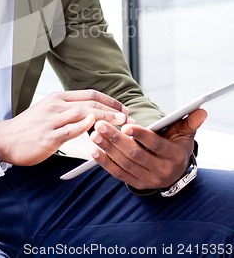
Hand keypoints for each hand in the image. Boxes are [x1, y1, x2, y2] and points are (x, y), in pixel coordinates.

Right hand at [0, 90, 128, 165]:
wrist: (5, 139)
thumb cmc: (29, 128)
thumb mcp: (49, 112)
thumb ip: (68, 111)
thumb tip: (91, 114)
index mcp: (58, 98)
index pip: (90, 94)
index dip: (109, 101)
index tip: (123, 108)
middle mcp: (56, 105)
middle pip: (90, 102)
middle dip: (112, 109)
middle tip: (128, 116)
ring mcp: (51, 120)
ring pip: (83, 113)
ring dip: (105, 117)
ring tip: (121, 123)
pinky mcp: (48, 136)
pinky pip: (69, 130)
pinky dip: (83, 127)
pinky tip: (95, 126)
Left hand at [89, 108, 206, 189]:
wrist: (175, 171)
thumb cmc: (177, 146)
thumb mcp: (185, 134)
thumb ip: (190, 122)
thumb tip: (201, 110)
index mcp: (173, 156)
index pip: (155, 145)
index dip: (140, 135)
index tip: (125, 125)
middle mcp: (161, 170)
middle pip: (135, 155)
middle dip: (116, 139)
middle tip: (101, 125)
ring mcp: (148, 179)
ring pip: (124, 164)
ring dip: (107, 149)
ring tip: (95, 135)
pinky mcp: (136, 184)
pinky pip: (118, 174)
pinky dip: (105, 163)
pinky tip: (94, 151)